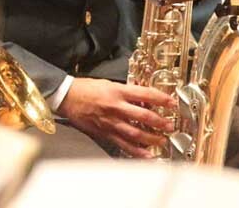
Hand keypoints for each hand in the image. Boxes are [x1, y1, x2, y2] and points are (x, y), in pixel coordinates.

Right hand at [57, 77, 175, 157]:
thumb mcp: (109, 83)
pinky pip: (123, 144)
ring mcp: (110, 122)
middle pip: (143, 116)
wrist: (67, 97)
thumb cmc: (86, 88)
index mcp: (118, 91)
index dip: (161, 99)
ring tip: (162, 140)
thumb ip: (126, 91)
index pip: (145, 95)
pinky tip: (146, 155)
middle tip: (169, 125)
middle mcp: (116, 107)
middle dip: (160, 122)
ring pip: (135, 133)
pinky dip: (136, 151)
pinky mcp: (104, 133)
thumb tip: (143, 98)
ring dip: (151, 138)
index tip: (171, 103)